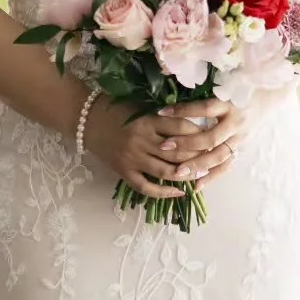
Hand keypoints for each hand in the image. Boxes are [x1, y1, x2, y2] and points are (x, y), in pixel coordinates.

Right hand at [85, 93, 259, 199]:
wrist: (86, 119)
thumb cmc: (116, 109)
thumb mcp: (142, 107)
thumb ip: (164, 115)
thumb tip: (195, 124)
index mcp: (148, 120)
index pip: (182, 128)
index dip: (200, 134)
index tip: (213, 136)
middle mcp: (141, 140)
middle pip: (178, 153)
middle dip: (198, 158)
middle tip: (213, 159)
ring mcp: (132, 158)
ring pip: (166, 172)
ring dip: (186, 176)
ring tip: (200, 176)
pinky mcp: (124, 171)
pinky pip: (146, 187)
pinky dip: (164, 192)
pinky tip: (179, 192)